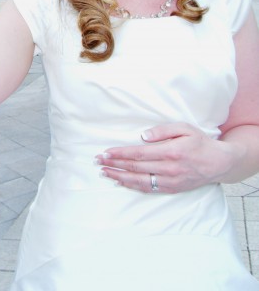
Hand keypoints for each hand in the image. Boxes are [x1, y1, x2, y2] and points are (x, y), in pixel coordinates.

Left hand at [95, 122, 234, 193]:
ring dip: (119, 177)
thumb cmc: (199, 142)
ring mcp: (170, 181)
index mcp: (170, 151)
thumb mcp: (184, 128)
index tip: (105, 152)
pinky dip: (132, 186)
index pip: (138, 153)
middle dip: (114, 164)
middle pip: (135, 167)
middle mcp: (169, 168)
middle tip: (98, 161)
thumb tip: (143, 135)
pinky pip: (148, 189)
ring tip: (104, 173)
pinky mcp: (172, 188)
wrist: (218, 163)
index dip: (120, 154)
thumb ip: (163, 130)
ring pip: (139, 181)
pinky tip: (121, 182)